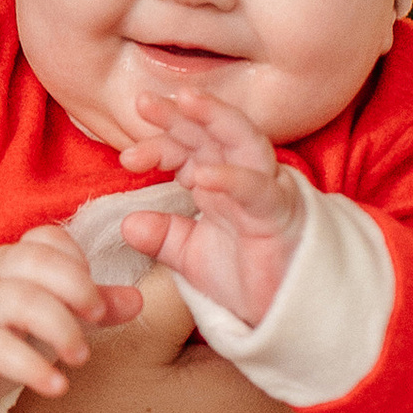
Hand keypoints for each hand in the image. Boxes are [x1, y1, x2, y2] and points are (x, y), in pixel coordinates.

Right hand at [0, 226, 142, 412]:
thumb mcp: (46, 314)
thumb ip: (89, 306)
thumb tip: (136, 300)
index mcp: (13, 259)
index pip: (48, 239)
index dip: (78, 263)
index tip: (96, 299)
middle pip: (36, 262)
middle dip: (77, 287)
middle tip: (99, 316)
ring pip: (22, 301)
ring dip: (62, 328)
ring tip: (82, 356)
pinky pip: (0, 349)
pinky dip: (33, 368)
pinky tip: (57, 386)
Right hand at [0, 287, 339, 412]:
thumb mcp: (125, 337)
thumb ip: (183, 286)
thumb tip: (218, 250)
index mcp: (257, 400)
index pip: (323, 341)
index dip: (311, 304)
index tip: (289, 278)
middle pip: (342, 393)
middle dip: (323, 352)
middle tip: (288, 314)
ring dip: (308, 395)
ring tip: (269, 359)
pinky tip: (244, 409)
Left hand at [119, 86, 302, 326]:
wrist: (286, 311)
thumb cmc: (247, 275)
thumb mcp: (192, 256)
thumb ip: (162, 237)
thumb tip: (128, 223)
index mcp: (219, 180)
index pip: (188, 148)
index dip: (158, 145)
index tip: (127, 158)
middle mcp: (243, 176)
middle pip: (212, 133)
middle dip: (179, 114)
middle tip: (143, 100)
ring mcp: (266, 190)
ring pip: (245, 140)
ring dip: (216, 117)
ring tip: (186, 101)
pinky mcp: (281, 214)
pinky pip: (258, 190)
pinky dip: (231, 179)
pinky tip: (202, 175)